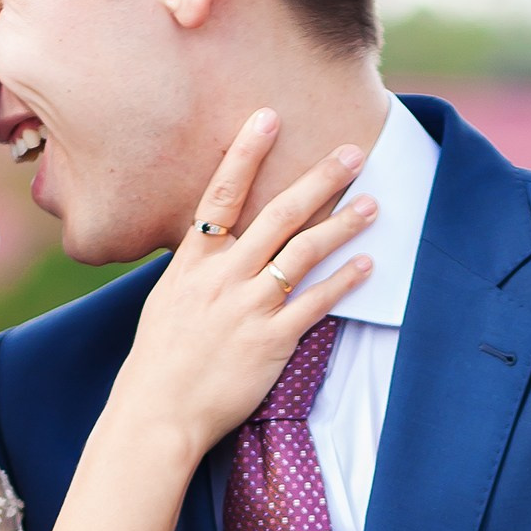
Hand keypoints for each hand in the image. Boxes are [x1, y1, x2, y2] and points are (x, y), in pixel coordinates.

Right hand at [116, 110, 375, 453]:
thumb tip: (217, 243)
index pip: (221, 195)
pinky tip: (367, 263)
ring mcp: (248, 307)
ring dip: (342, 223)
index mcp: (194, 261)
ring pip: (303, 252)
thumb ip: (198, 268)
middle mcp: (223, 276)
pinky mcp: (271, 341)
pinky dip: (344, 280)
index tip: (268, 118)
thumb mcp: (169, 300)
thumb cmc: (160, 360)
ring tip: (373, 203)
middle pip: (278, 214)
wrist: (157, 412)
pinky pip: (316, 303)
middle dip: (319, 179)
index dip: (246, 154)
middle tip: (352, 152)